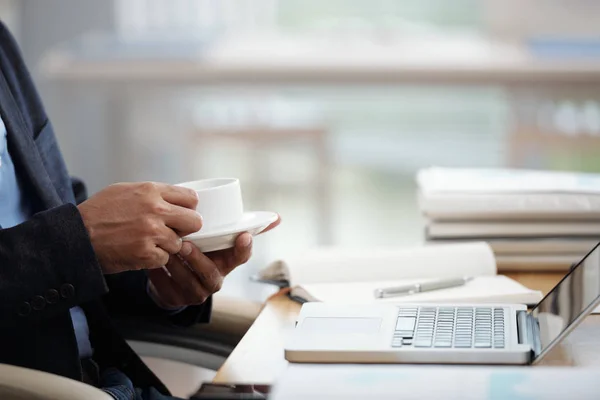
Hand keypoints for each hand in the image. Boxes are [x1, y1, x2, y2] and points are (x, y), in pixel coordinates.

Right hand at [77, 182, 202, 273]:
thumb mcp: (125, 191)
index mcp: (151, 191)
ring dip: (166, 246)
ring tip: (147, 243)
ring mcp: (152, 232)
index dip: (188, 209)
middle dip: (186, 229)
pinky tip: (139, 253)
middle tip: (172, 232)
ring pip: (179, 243)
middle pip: (194, 221)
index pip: (191, 198)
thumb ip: (152, 194)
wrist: (76, 236)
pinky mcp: (146, 253)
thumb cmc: (98, 213)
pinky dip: (154, 259)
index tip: (181, 215)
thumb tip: (174, 200)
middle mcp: (155, 209)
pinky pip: (165, 258)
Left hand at [148, 215, 280, 306]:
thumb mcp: (221, 242)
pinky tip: (151, 261)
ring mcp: (194, 293)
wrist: (176, 280)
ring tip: (165, 250)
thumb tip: (278, 218)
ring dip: (175, 266)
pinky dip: (157, 274)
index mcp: (227, 264)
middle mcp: (214, 282)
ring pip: (186, 281)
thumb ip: (244, 227)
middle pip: (211, 274)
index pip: (241, 258)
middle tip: (186, 244)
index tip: (243, 235)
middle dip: (199, 259)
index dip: (243, 249)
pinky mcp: (174, 299)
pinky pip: (165, 288)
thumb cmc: (201, 254)